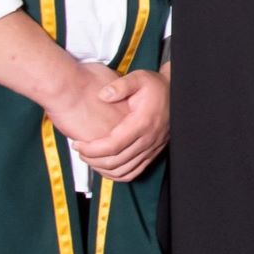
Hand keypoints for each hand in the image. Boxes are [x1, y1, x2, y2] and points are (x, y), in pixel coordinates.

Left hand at [65, 68, 169, 182]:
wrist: (175, 94)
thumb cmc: (156, 87)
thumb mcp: (139, 78)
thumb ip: (120, 86)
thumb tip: (103, 95)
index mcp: (142, 123)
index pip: (113, 145)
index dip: (91, 149)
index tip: (77, 144)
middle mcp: (148, 140)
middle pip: (115, 162)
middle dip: (92, 159)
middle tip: (78, 151)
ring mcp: (151, 149)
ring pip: (123, 171)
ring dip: (102, 169)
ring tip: (89, 158)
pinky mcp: (152, 154)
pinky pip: (133, 173)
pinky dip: (117, 174)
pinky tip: (104, 166)